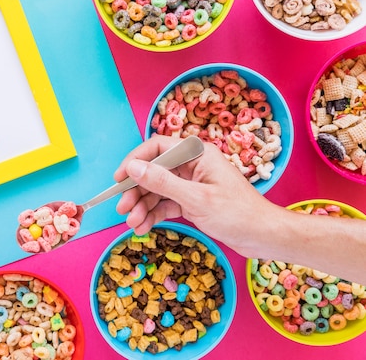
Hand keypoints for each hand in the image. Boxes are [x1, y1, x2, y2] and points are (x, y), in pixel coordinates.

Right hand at [114, 135, 278, 257]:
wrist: (264, 237)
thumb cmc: (237, 214)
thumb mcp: (196, 199)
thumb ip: (163, 182)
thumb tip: (133, 167)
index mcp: (197, 154)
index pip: (157, 147)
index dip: (135, 160)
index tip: (119, 178)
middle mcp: (192, 165)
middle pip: (153, 172)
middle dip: (136, 191)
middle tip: (123, 209)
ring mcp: (191, 184)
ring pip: (157, 190)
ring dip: (142, 206)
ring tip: (132, 224)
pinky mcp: (192, 201)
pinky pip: (165, 204)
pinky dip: (153, 215)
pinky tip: (142, 227)